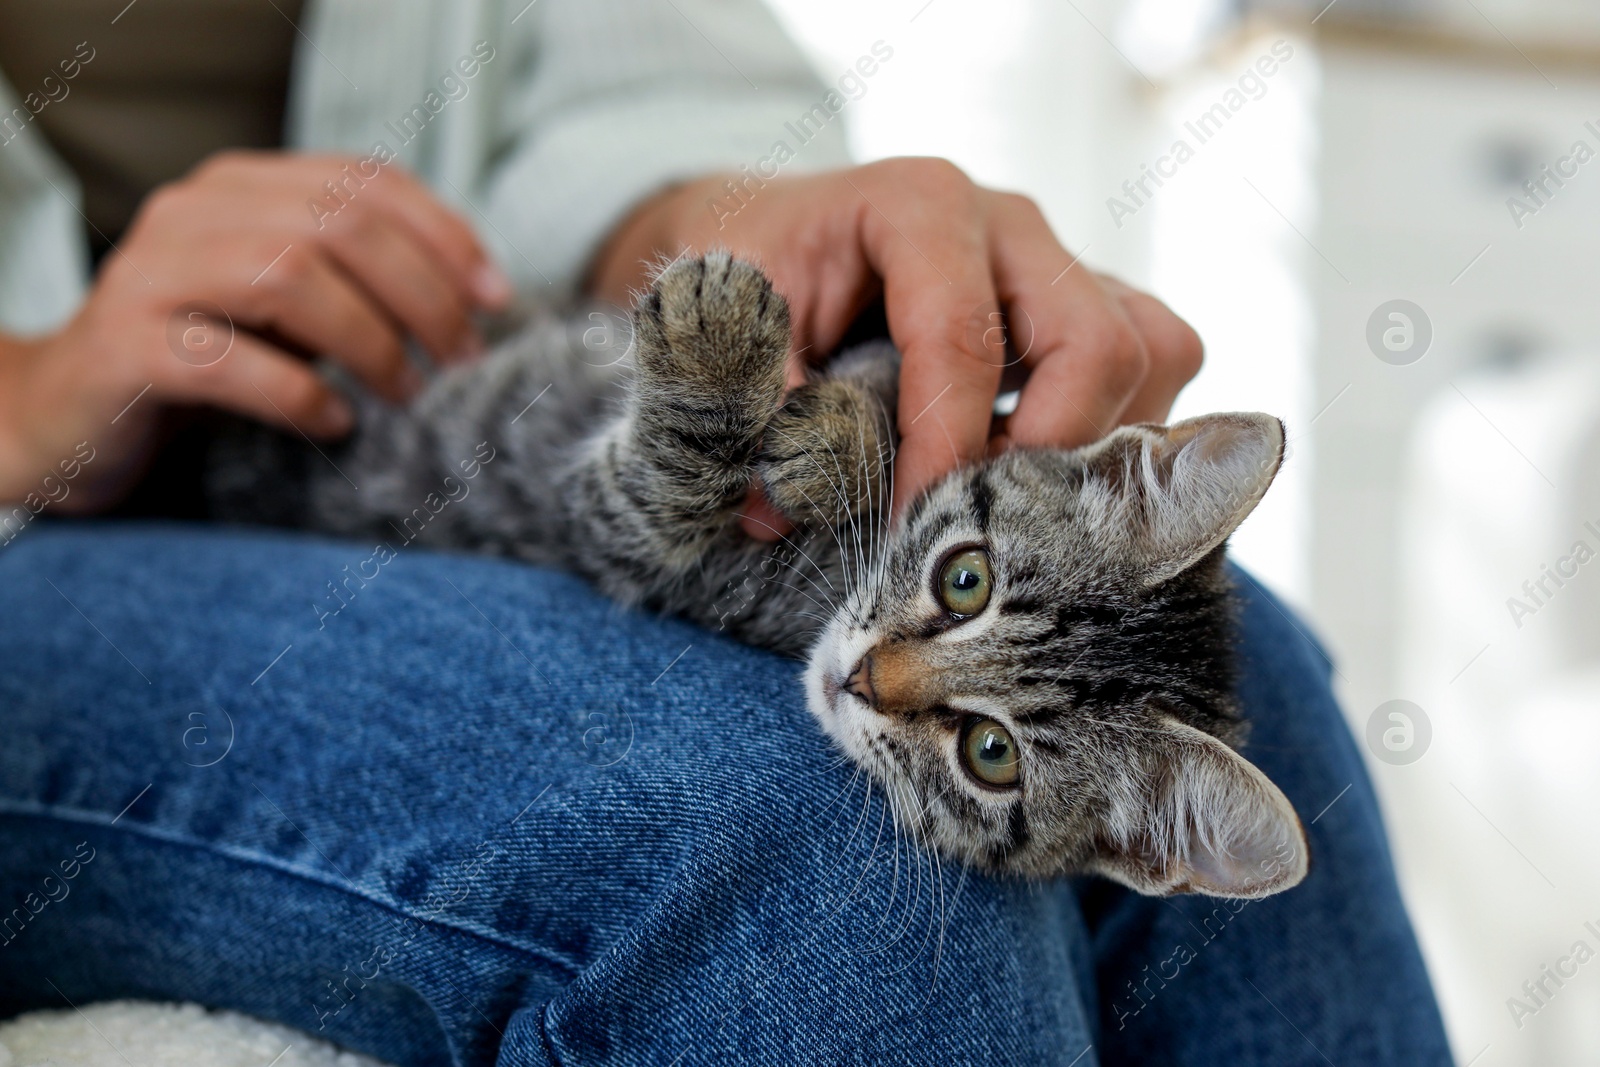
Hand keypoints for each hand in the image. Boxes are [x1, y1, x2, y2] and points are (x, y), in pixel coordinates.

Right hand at [0, 150, 510, 511]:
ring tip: (405, 392)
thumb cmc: (207, 357)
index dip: (445, 235)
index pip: (365, 182)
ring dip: (368, 340)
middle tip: (461, 359)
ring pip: (286, 276)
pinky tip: (335, 422)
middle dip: (421, 294)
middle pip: (337, 225)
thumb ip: (360, 280)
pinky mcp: (124, 350)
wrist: (72, 415)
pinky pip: (226, 361)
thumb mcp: (292, 308)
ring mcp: (151, 276)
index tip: (497, 299)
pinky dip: (297, 393)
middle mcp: (192, 213)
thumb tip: (478, 303)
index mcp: (242, 187)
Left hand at [588, 158, 1202, 538]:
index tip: (913, 527)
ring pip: (1147, 352)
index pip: (963, 341)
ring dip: (1096, 446)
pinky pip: (1157, 360)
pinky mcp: (1087, 303)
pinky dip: (1122, 428)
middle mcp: (1009, 224)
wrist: (779, 236)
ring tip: (1008, 498)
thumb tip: (780, 507)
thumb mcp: (731, 325)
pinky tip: (1045, 472)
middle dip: (1046, 454)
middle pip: (1096, 344)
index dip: (946, 451)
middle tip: (976, 518)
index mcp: (920, 205)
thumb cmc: (759, 272)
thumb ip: (758, 407)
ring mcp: (1059, 261)